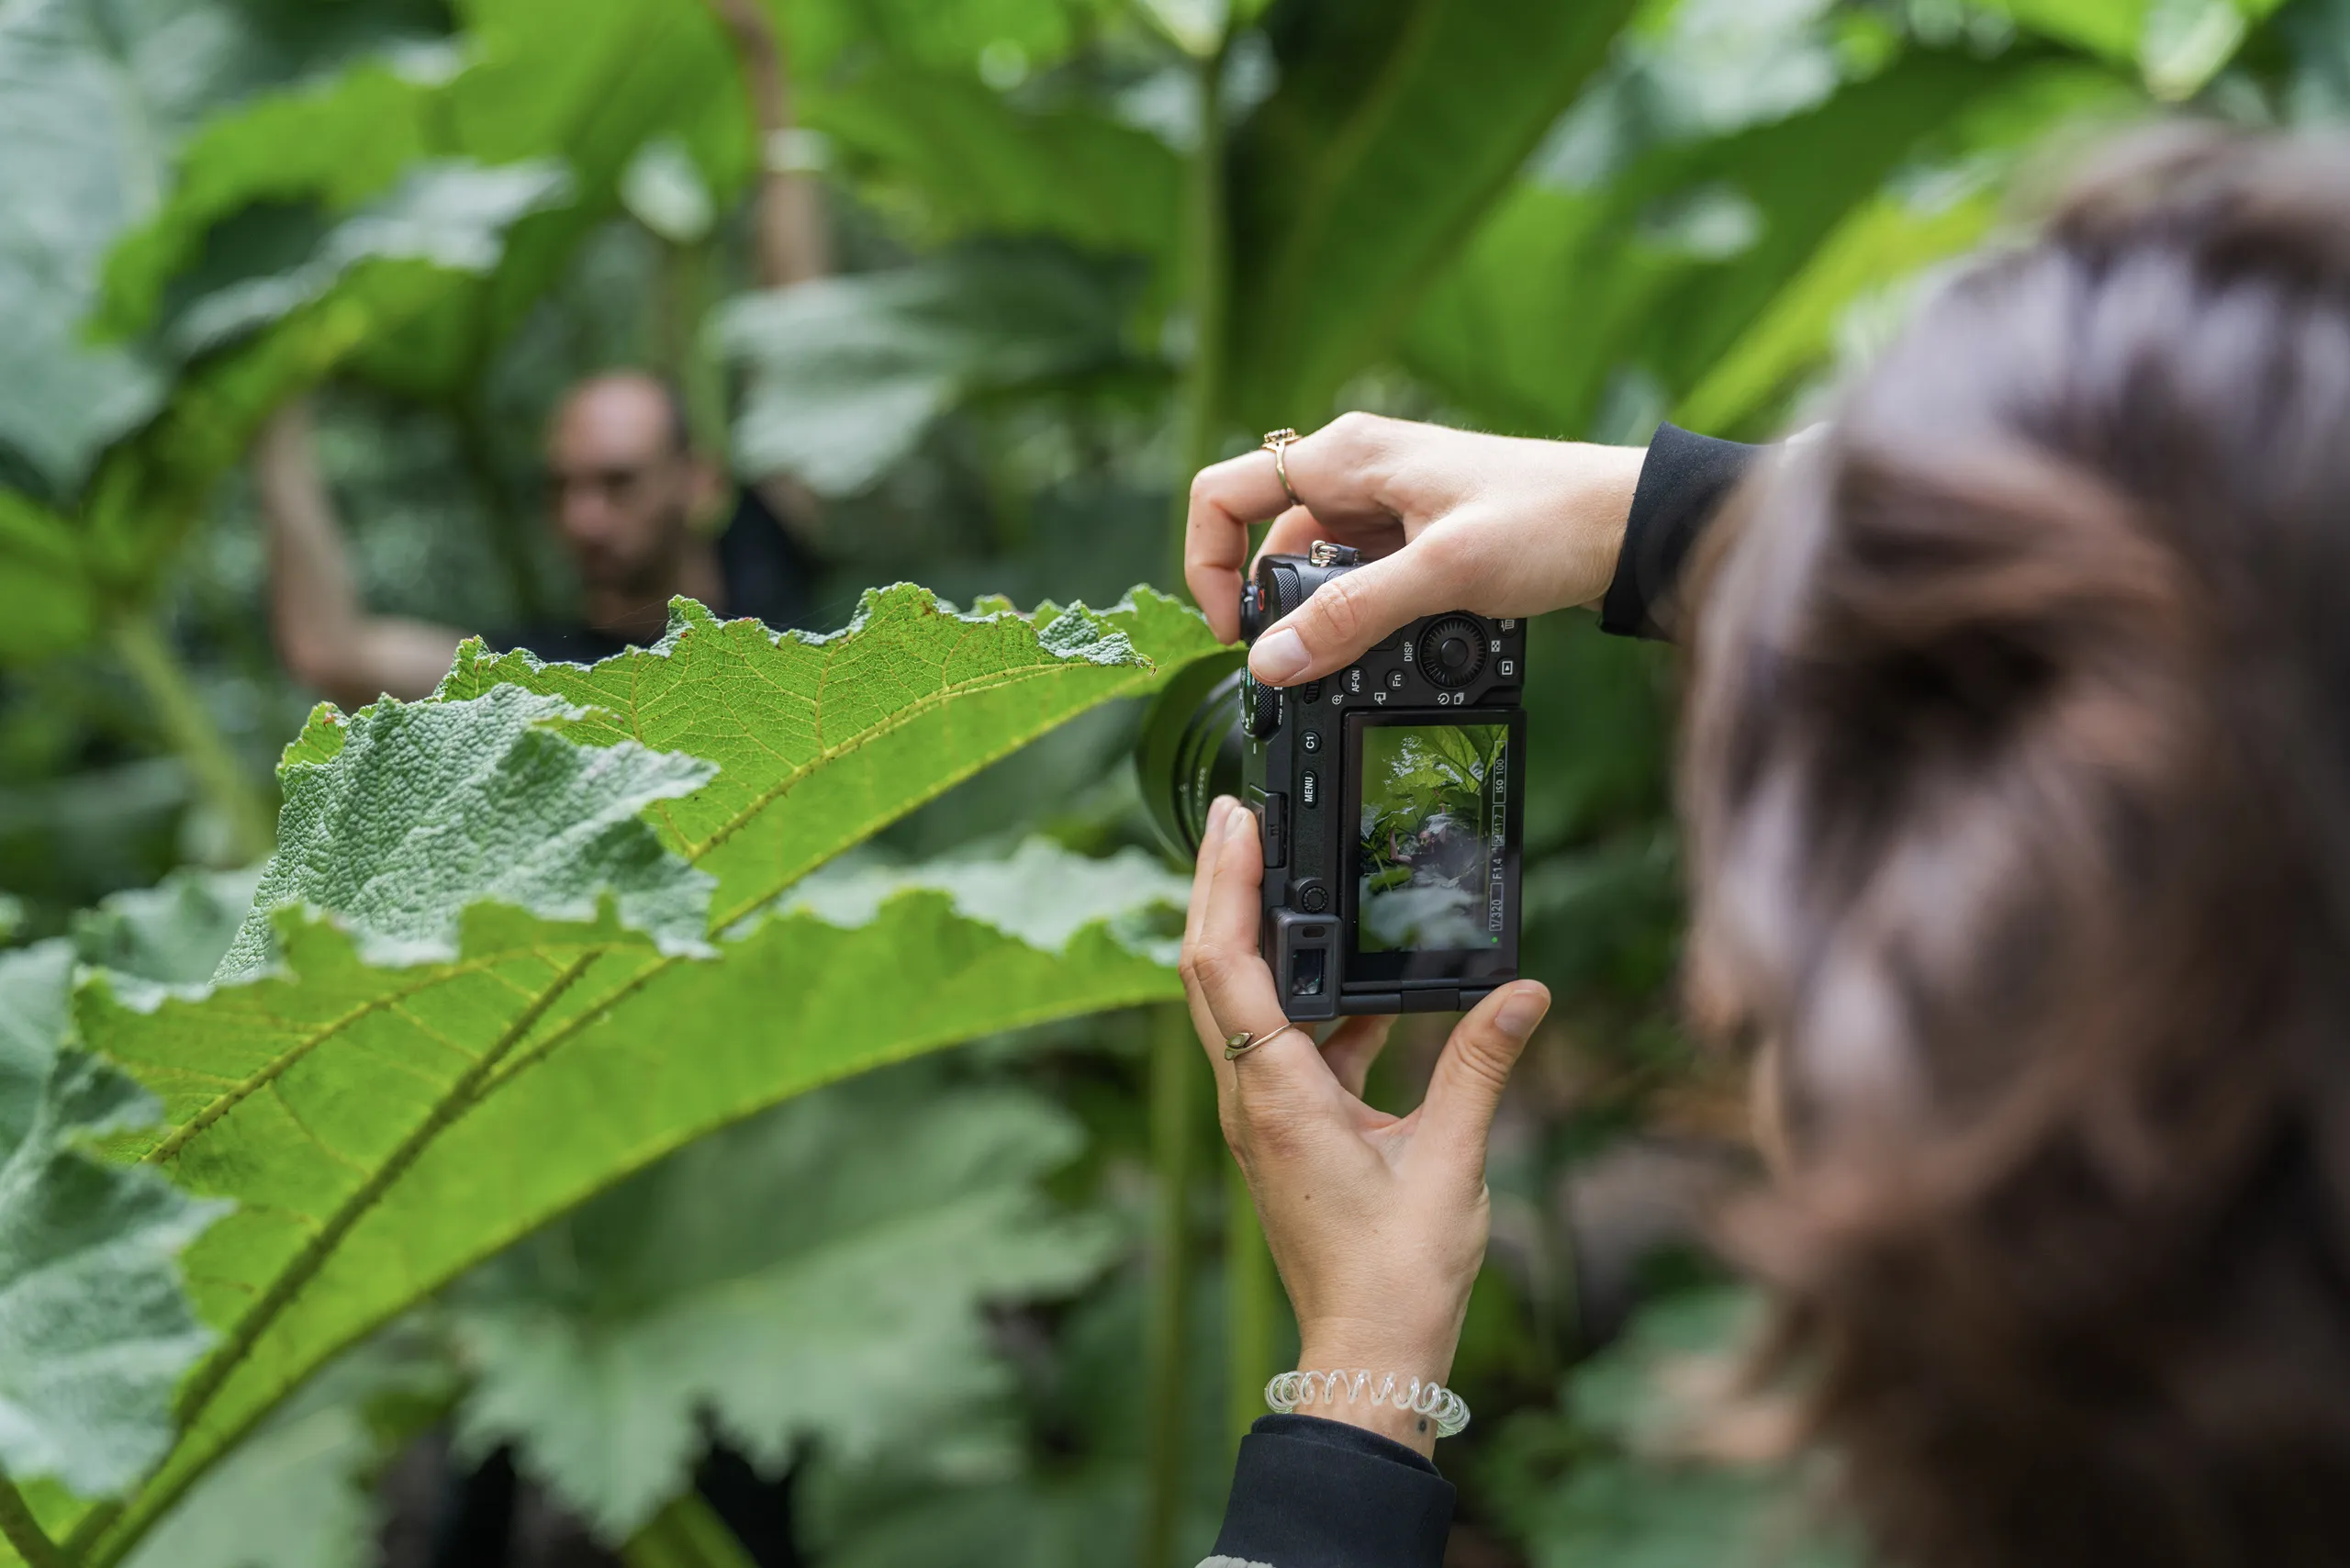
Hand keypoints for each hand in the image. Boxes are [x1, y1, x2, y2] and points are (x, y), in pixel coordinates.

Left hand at [1178, 796, 1550, 1455]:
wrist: (1370, 1353)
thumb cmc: (1398, 1274)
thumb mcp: (1452, 1162)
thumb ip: (1482, 1068)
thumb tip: (1522, 991)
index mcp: (1277, 1098)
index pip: (1227, 967)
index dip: (1225, 886)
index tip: (1235, 822)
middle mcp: (1253, 1100)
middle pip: (1212, 971)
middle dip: (1220, 888)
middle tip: (1238, 816)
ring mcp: (1264, 1116)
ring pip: (1243, 1004)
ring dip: (1261, 938)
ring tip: (1290, 875)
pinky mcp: (1288, 1132)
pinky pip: (1286, 1045)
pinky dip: (1314, 1002)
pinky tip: (1369, 988)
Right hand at [1185, 412, 1646, 686]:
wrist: (1628, 524)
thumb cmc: (1550, 521)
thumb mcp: (1443, 574)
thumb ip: (1351, 616)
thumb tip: (1270, 660)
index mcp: (1345, 455)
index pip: (1223, 494)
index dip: (1208, 563)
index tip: (1237, 629)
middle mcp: (1355, 470)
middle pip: (1265, 540)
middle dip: (1273, 604)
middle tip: (1305, 658)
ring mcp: (1385, 503)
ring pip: (1314, 567)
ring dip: (1325, 615)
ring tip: (1368, 652)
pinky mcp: (1413, 535)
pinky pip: (1359, 578)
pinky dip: (1364, 614)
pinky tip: (1401, 641)